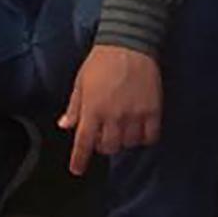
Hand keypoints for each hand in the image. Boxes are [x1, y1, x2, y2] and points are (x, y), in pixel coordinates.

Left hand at [60, 45, 161, 175]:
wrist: (128, 45)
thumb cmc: (100, 63)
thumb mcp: (80, 83)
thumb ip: (74, 107)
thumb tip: (65, 125)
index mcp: (91, 108)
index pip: (84, 141)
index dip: (79, 159)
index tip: (77, 170)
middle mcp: (112, 116)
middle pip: (108, 147)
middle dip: (103, 145)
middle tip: (103, 135)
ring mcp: (134, 115)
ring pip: (129, 144)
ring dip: (123, 141)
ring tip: (121, 127)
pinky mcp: (153, 111)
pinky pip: (150, 137)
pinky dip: (143, 138)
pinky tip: (139, 129)